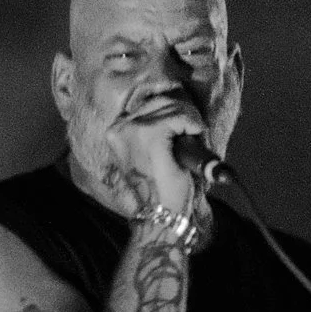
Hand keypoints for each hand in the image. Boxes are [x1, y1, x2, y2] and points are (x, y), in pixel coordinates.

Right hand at [106, 103, 203, 218]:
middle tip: (192, 132)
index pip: (149, 103)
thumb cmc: (161, 185)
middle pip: (160, 100)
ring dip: (190, 120)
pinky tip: (194, 137)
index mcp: (117, 131)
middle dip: (183, 113)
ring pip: (172, 106)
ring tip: (192, 139)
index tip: (185, 126)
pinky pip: (179, 116)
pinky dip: (192, 124)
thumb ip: (156, 128)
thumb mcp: (151, 151)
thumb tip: (177, 106)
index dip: (173, 110)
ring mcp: (132, 131)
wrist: (162, 211)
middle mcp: (119, 128)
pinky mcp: (149, 137)